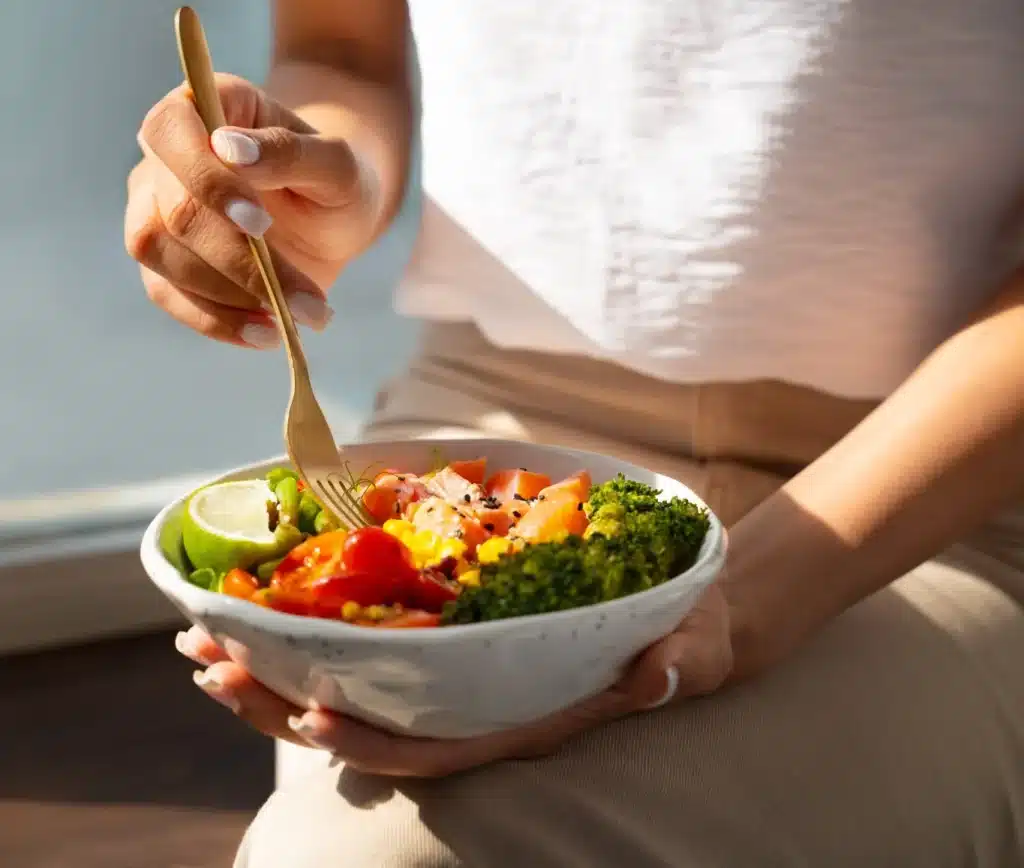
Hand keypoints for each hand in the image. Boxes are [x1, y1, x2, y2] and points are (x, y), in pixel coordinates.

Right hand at [126, 73, 377, 347]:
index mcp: (205, 106)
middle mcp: (166, 156)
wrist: (333, 217)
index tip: (261, 224)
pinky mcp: (165, 260)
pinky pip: (168, 294)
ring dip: (229, 296)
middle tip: (308, 300)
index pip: (170, 131)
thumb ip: (291, 150)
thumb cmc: (335, 179)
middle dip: (238, 261)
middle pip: (171, 210)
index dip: (207, 181)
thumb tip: (231, 148)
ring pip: (160, 254)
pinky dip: (216, 322)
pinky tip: (266, 333)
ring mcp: (155, 207)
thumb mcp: (337, 164)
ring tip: (296, 318)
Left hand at [177, 583, 732, 777]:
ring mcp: (464, 677)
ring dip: (279, 672)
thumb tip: (660, 670)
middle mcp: (482, 705)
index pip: (439, 747)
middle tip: (213, 668)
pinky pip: (379, 651)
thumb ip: (678, 661)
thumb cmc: (687, 632)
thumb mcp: (693, 644)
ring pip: (361, 691)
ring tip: (207, 643)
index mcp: (527, 717)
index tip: (310, 710)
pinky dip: (322, 634)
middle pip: (371, 725)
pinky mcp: (459, 642)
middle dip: (286, 704)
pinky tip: (275, 610)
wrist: (682, 614)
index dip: (373, 738)